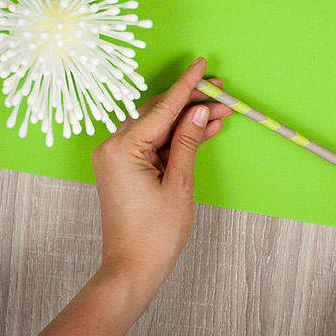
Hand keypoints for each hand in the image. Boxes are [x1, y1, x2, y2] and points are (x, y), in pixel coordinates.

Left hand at [91, 57, 232, 294]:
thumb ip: (188, 142)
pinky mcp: (121, 168)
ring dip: (186, 120)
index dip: (187, 86)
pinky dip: (174, 138)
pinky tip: (201, 130)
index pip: (162, 108)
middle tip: (222, 95)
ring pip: (155, 126)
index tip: (203, 66)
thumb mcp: (179, 184)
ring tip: (220, 114)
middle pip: (157, 113)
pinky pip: (150, 143)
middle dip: (191, 103)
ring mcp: (115, 157)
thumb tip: (199, 111)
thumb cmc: (153, 235)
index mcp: (122, 148)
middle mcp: (112, 147)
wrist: (132, 269)